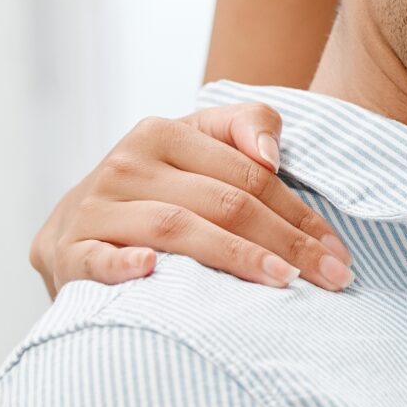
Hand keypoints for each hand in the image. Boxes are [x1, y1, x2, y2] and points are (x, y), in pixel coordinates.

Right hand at [29, 103, 351, 296]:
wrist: (72, 225)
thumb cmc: (156, 187)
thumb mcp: (198, 144)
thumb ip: (244, 125)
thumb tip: (269, 155)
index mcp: (163, 133)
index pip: (248, 177)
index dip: (299, 215)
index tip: (338, 252)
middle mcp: (127, 164)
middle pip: (223, 203)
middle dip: (286, 242)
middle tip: (331, 276)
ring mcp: (95, 208)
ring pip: (175, 229)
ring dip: (233, 255)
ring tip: (282, 281)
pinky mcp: (68, 251)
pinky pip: (97, 259)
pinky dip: (122, 265)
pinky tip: (150, 270)